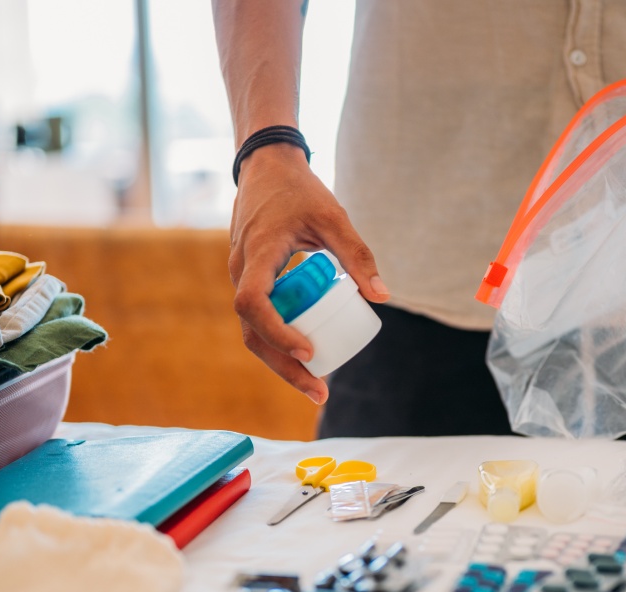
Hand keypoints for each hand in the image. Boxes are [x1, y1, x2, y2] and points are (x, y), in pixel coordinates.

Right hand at [229, 145, 388, 404]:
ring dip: (281, 362)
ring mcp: (242, 277)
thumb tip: (383, 297)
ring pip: (253, 332)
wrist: (265, 166)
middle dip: (283, 366)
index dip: (277, 332)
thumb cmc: (298, 190)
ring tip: (316, 385)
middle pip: (252, 333)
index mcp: (256, 254)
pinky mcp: (251, 280)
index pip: (252, 303)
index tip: (308, 350)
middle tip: (318, 390)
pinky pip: (260, 320)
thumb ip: (357, 254)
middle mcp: (241, 271)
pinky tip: (307, 358)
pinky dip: (280, 342)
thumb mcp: (332, 217)